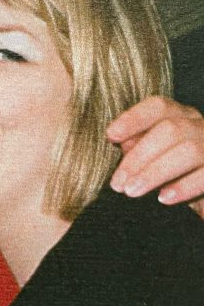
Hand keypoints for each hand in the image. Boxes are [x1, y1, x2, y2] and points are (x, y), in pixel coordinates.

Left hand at [107, 96, 203, 217]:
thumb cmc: (175, 173)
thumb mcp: (154, 158)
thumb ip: (140, 146)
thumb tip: (123, 142)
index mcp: (181, 116)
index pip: (158, 107)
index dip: (134, 118)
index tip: (111, 135)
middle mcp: (201, 126)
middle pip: (170, 129)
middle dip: (139, 156)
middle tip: (117, 183)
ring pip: (189, 151)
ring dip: (154, 172)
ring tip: (131, 191)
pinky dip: (184, 186)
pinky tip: (163, 198)